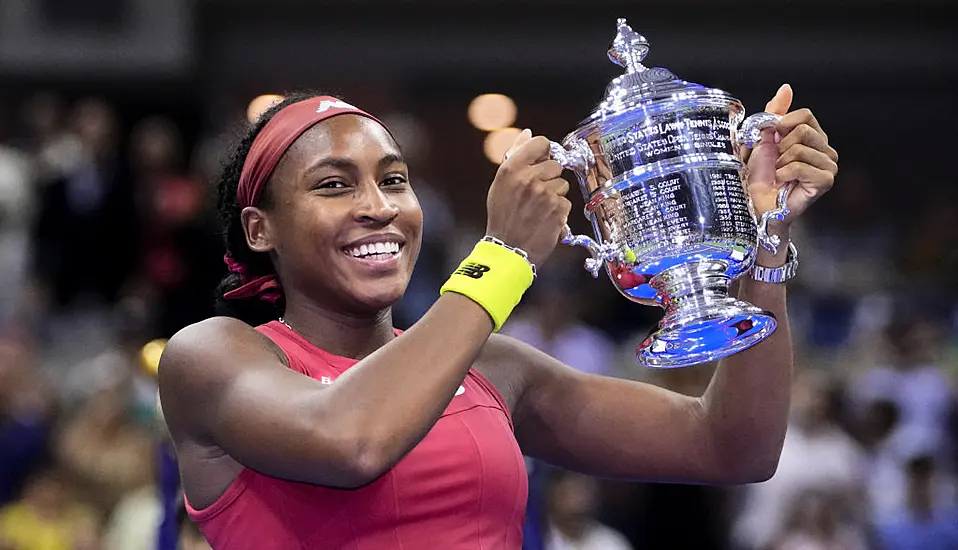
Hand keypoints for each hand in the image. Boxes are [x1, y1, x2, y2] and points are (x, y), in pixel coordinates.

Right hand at [485, 129, 571, 266]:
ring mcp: (545, 194)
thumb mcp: (500, 183)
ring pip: (562, 184)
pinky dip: (558, 210)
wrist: (507, 248)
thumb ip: (515, 156)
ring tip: (539, 207)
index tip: (542, 161)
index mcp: (512, 169)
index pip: (541, 143)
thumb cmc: (502, 216)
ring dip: (555, 194)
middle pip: (555, 164)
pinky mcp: (558, 209)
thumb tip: (528, 134)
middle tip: (536, 193)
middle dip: (549, 177)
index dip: (544, 152)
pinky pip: (566, 201)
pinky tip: (545, 217)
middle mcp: (529, 178)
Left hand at [741, 84, 838, 226]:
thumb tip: (786, 88)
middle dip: (780, 146)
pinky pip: (800, 166)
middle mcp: (826, 149)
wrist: (757, 203)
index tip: (771, 139)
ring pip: (799, 148)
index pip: (805, 115)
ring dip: (780, 162)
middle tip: (776, 162)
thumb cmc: (760, 175)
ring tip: (779, 174)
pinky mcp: (825, 181)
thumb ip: (775, 112)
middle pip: (802, 130)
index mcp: (814, 137)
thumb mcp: (763, 137)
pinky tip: (783, 182)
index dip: (782, 124)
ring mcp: (828, 166)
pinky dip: (784, 173)